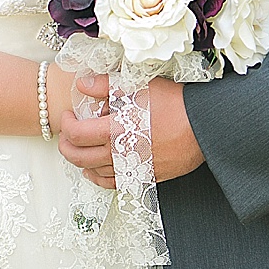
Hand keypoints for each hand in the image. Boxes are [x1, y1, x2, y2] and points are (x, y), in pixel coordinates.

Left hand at [53, 72, 206, 188]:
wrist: (202, 126)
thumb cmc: (171, 102)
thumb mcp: (137, 85)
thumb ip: (105, 84)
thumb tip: (82, 84)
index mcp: (115, 130)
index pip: (76, 134)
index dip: (66, 124)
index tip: (69, 115)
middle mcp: (120, 154)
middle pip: (79, 157)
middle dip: (66, 145)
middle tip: (68, 132)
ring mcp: (132, 169)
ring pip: (94, 172)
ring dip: (80, 160)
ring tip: (79, 147)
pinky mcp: (144, 177)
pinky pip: (113, 184)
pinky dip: (98, 178)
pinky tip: (95, 169)